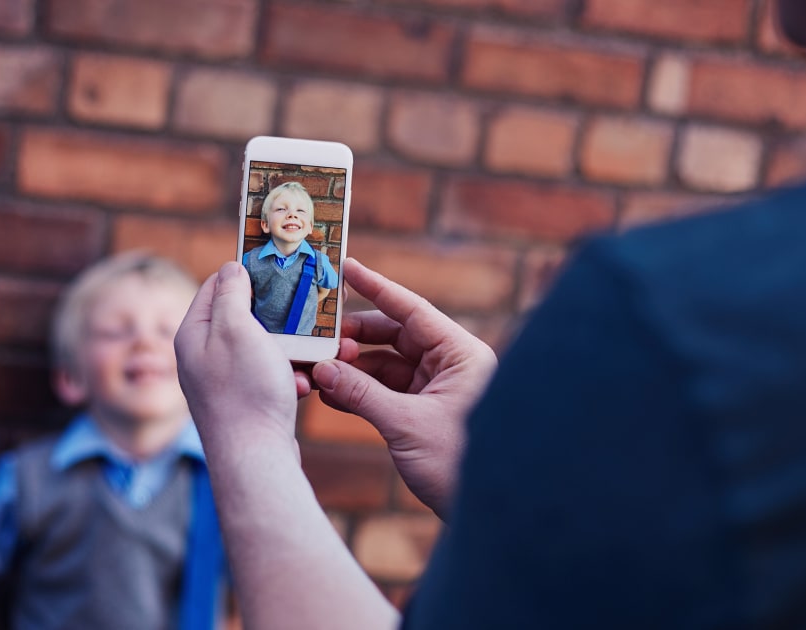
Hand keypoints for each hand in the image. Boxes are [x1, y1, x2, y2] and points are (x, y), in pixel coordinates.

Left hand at [175, 262, 299, 455]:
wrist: (255, 459)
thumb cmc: (245, 392)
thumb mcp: (238, 329)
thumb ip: (231, 294)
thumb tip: (231, 269)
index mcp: (193, 334)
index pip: (216, 286)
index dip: (245, 274)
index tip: (276, 268)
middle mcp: (202, 357)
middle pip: (243, 318)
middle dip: (275, 317)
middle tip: (300, 312)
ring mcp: (222, 382)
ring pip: (262, 349)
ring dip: (287, 350)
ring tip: (303, 357)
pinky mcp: (243, 404)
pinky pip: (269, 378)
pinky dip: (287, 377)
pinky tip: (300, 386)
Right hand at [311, 258, 496, 518]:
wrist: (486, 510)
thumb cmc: (459, 463)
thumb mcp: (406, 425)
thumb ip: (361, 394)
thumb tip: (323, 370)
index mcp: (460, 354)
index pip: (412, 310)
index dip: (377, 288)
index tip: (348, 268)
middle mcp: (450, 365)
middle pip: (395, 335)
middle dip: (356, 337)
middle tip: (319, 339)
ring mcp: (437, 389)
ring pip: (386, 365)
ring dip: (352, 368)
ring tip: (318, 369)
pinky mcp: (425, 412)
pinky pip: (386, 391)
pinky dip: (359, 391)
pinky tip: (330, 391)